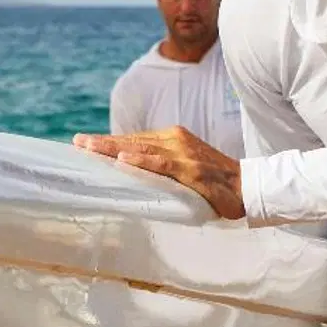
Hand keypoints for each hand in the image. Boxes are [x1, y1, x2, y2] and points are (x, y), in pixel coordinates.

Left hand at [72, 126, 244, 220]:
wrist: (249, 187)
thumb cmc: (216, 183)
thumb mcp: (186, 171)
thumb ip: (163, 170)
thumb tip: (135, 178)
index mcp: (174, 139)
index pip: (135, 139)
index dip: (110, 142)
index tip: (85, 143)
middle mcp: (176, 140)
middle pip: (133, 140)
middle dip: (103, 142)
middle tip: (77, 142)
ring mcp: (183, 153)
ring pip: (141, 148)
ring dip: (113, 148)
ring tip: (90, 148)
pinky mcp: (191, 168)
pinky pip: (162, 164)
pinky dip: (142, 161)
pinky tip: (122, 160)